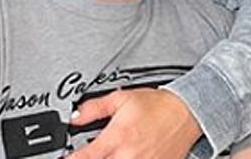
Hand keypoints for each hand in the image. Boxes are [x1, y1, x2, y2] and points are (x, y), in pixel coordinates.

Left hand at [67, 88, 202, 158]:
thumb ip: (94, 108)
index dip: (71, 158)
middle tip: (93, 152)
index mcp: (118, 137)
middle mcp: (129, 156)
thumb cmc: (157, 105)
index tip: (64, 157)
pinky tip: (124, 157)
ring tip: (111, 153)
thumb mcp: (121, 98)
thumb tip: (74, 117)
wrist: (186, 113)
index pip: (85, 157)